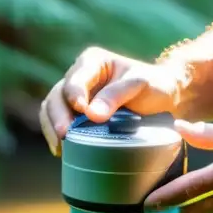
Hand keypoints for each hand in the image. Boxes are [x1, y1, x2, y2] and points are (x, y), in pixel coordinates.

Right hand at [39, 47, 181, 155]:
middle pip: (57, 95)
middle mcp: (78, 76)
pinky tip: (61, 150)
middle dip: (57, 116)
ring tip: (60, 146)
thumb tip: (91, 114)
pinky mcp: (75, 115)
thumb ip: (116, 95)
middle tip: (64, 135)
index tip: (80, 110)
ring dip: (51, 128)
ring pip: (51, 109)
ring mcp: (74, 97)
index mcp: (92, 62)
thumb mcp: (140, 84)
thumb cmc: (153, 85)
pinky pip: (56, 122)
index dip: (74, 94)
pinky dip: (55, 136)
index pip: (76, 79)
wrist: (162, 99)